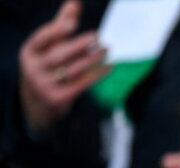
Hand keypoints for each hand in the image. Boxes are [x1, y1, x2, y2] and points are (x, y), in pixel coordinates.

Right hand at [19, 0, 108, 132]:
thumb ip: (60, 25)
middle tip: (97, 35)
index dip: (57, 30)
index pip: (42, 38)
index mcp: (28, 52)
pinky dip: (96, 75)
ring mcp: (45, 85)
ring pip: (72, 69)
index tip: (72, 22)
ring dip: (91, 58)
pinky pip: (81, 84)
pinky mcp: (59, 99)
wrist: (38, 104)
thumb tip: (75, 2)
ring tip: (107, 49)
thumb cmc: (46, 67)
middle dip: (78, 44)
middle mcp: (33, 69)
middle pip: (59, 54)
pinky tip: (109, 66)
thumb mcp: (47, 47)